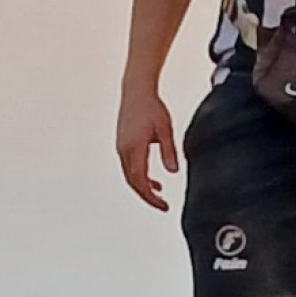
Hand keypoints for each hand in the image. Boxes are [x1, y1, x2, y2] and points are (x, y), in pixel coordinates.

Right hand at [117, 86, 178, 209]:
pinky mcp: (123, 144)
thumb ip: (169, 151)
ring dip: (144, 186)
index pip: (140, 181)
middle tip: (163, 205)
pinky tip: (153, 180)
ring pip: (130, 175)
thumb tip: (174, 171)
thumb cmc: (152, 107)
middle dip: (147, 196)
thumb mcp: (165, 129)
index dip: (151, 197)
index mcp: (134, 148)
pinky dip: (140, 176)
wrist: (136, 90)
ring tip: (159, 193)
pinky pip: (129, 166)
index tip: (163, 206)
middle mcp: (124, 150)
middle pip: (133, 182)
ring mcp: (121, 147)